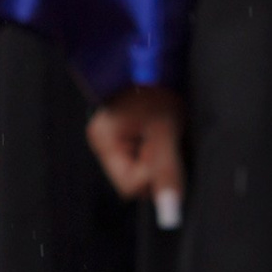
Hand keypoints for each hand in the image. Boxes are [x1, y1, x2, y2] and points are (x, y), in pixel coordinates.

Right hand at [88, 84, 184, 211]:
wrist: (156, 59)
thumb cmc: (157, 87)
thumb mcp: (165, 128)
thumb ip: (166, 170)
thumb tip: (168, 213)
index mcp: (103, 140)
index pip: (130, 186)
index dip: (153, 176)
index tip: (164, 149)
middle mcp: (103, 144)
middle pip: (134, 182)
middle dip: (155, 168)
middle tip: (166, 139)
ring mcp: (113, 142)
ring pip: (140, 173)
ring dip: (158, 161)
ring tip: (164, 134)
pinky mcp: (125, 139)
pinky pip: (143, 161)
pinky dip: (157, 154)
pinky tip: (161, 136)